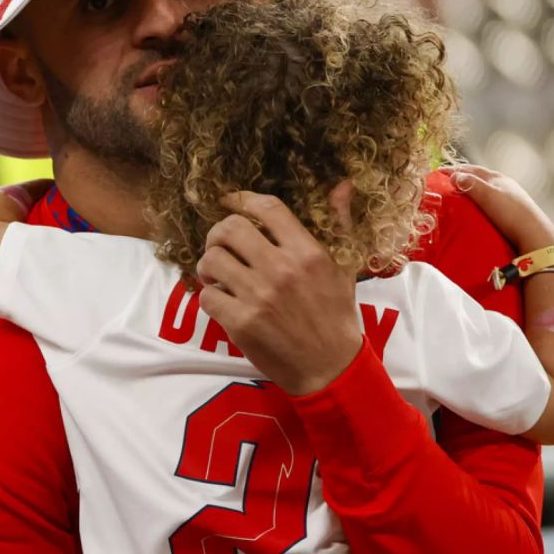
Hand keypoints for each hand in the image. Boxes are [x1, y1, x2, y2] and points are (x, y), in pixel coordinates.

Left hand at [196, 187, 362, 395]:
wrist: (330, 368)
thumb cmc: (338, 316)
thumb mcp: (346, 267)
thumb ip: (340, 224)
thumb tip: (342, 185)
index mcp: (307, 252)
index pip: (267, 209)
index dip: (242, 199)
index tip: (230, 200)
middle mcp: (281, 270)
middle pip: (230, 229)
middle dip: (218, 233)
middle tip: (220, 245)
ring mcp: (258, 297)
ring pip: (211, 261)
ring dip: (209, 265)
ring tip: (217, 274)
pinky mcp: (241, 323)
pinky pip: (207, 297)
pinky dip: (210, 296)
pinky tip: (222, 300)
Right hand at [443, 165, 553, 254]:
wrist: (533, 235)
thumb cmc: (511, 213)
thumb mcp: (488, 195)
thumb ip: (470, 184)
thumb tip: (454, 176)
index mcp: (497, 178)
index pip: (471, 169)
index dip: (453, 170)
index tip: (437, 173)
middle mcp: (503, 186)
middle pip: (477, 179)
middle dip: (460, 180)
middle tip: (443, 186)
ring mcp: (508, 200)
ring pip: (483, 192)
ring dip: (469, 193)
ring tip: (455, 200)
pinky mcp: (509, 214)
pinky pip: (488, 205)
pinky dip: (477, 205)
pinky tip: (472, 214)